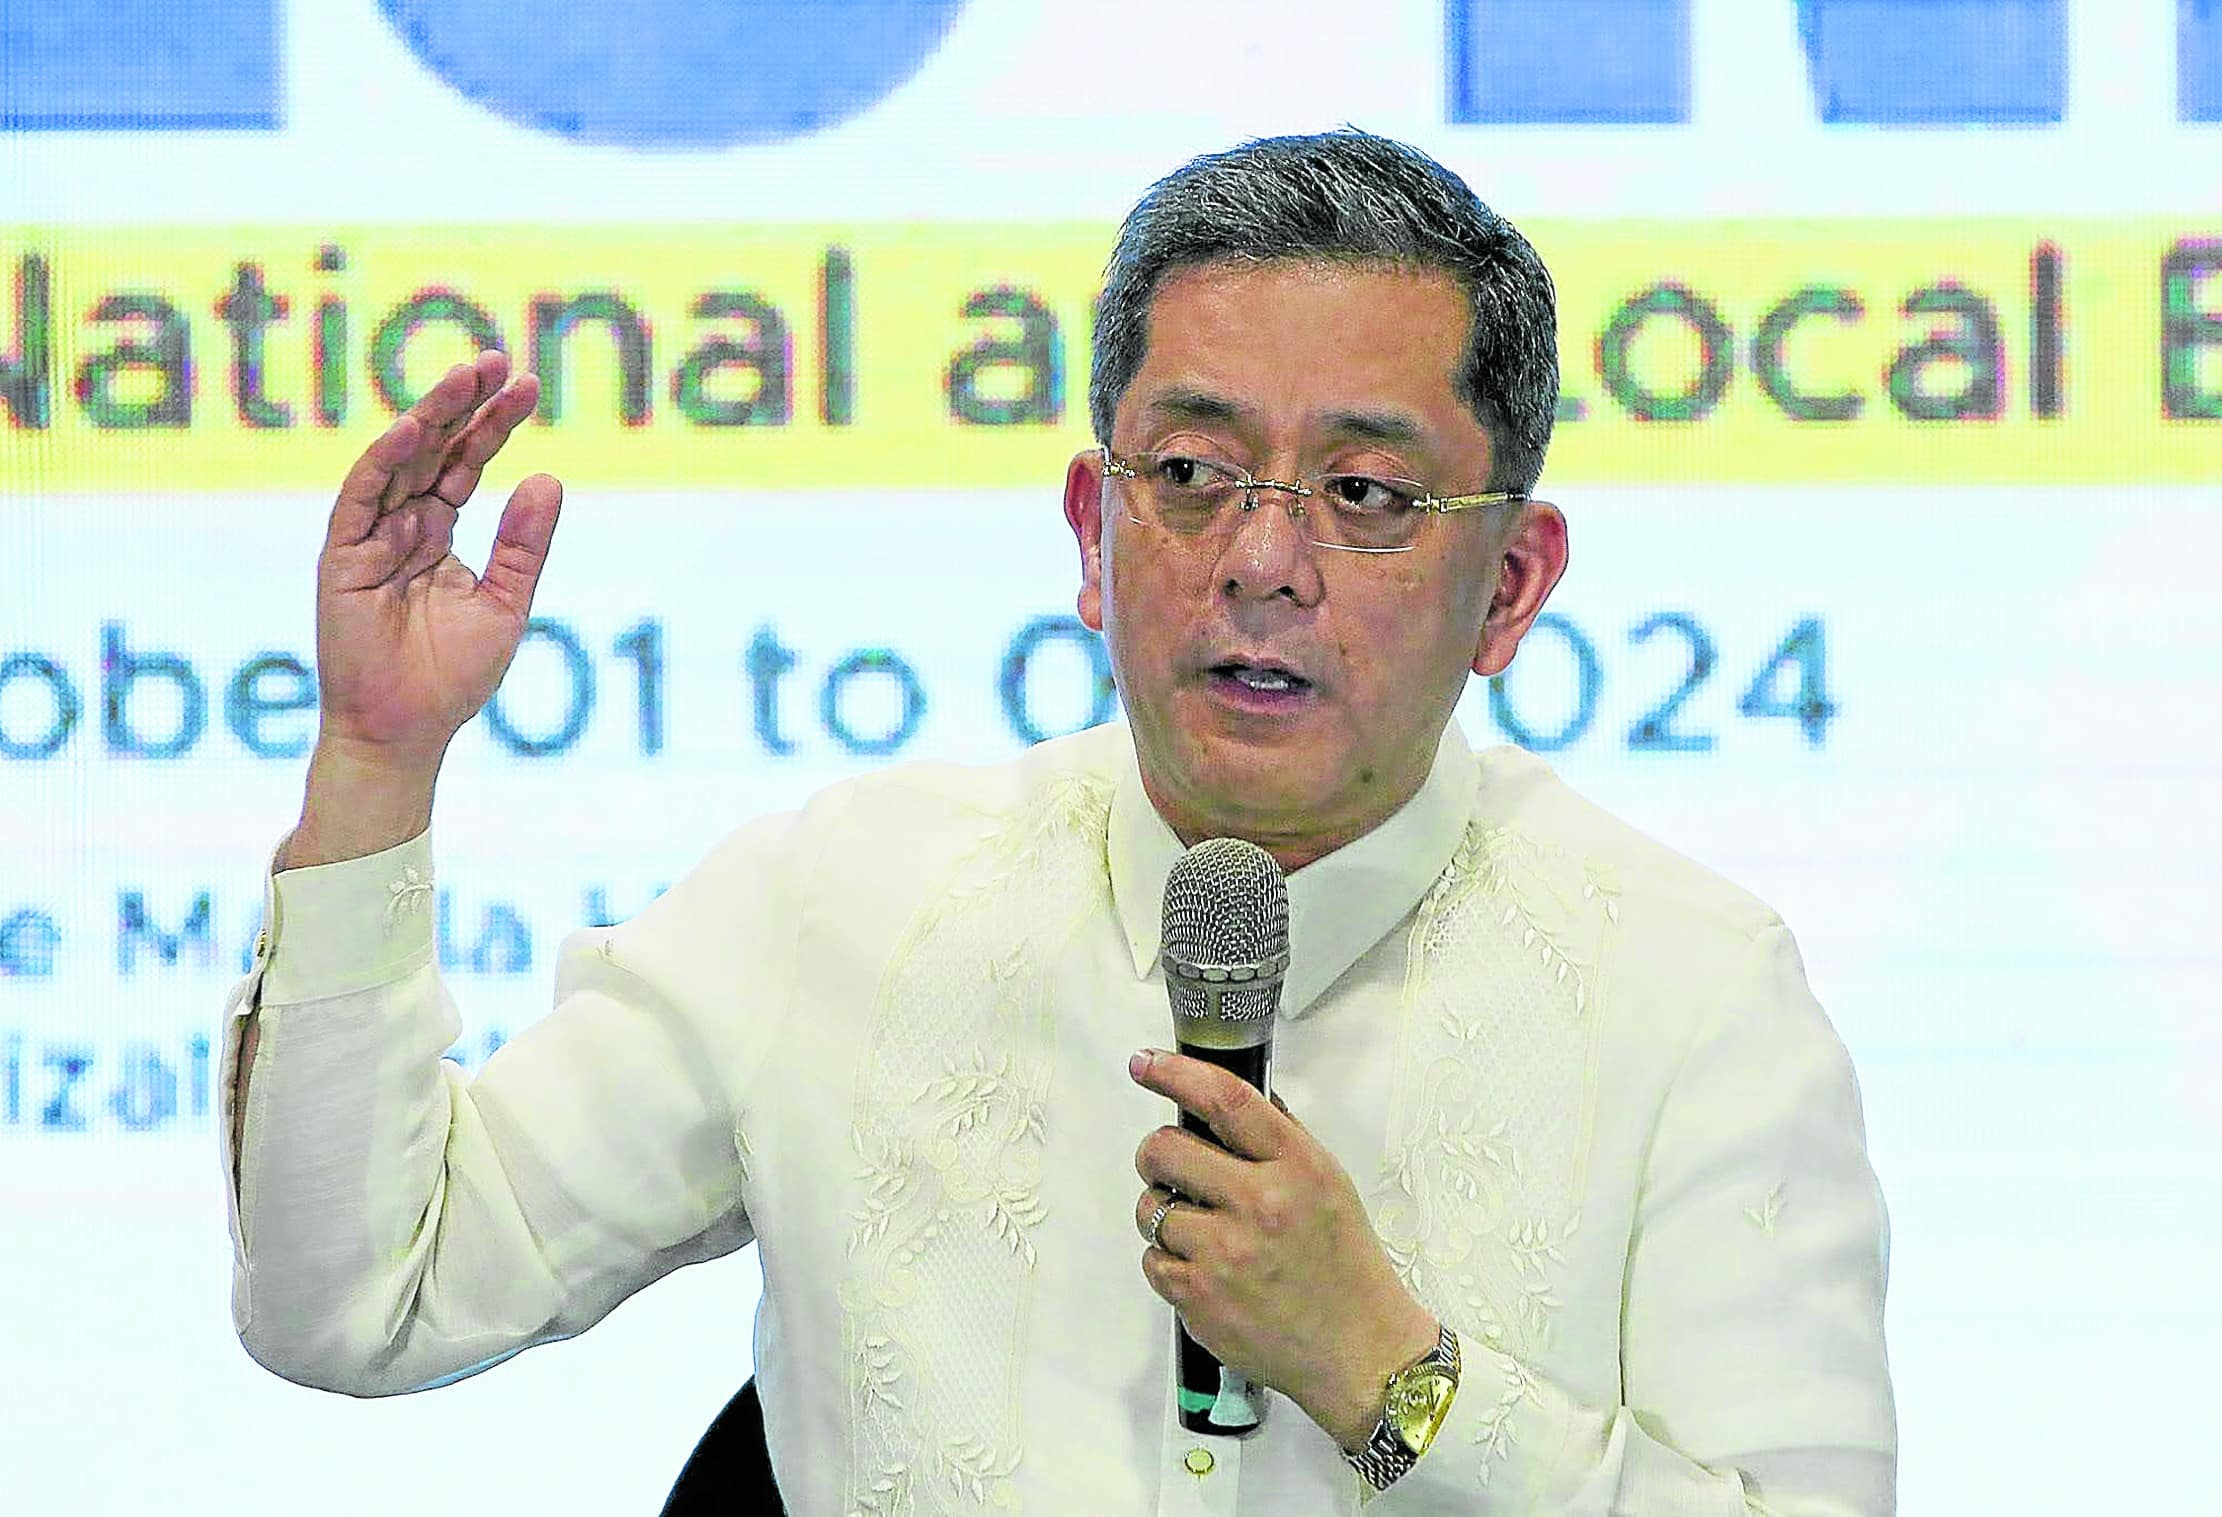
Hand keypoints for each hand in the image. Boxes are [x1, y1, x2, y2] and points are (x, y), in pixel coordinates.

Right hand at [313, 349, 558, 765]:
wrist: (406, 730)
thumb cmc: (452, 676)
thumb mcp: (505, 602)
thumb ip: (524, 545)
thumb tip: (549, 477)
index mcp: (439, 533)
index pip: (467, 463)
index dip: (494, 424)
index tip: (528, 385)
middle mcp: (403, 525)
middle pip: (435, 449)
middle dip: (464, 404)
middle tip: (499, 360)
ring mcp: (370, 537)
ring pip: (398, 462)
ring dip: (428, 416)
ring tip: (465, 376)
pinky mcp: (342, 557)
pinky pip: (360, 499)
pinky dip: (382, 462)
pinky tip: (410, 430)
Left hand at [1128, 1049, 1439, 1449]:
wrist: (1359, 1349)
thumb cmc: (1344, 1265)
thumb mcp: (1329, 1183)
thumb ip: (1279, 1138)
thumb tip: (1224, 1101)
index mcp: (1296, 1167)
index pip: (1224, 1100)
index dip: (1175, 1073)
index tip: (1146, 1064)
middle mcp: (1260, 1204)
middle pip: (1164, 1149)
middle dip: (1157, 1153)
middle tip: (1171, 1167)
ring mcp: (1226, 1254)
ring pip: (1150, 1208)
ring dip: (1164, 1212)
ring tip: (1202, 1230)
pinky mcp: (1200, 1298)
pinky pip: (1152, 1260)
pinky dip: (1169, 1261)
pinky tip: (1205, 1269)